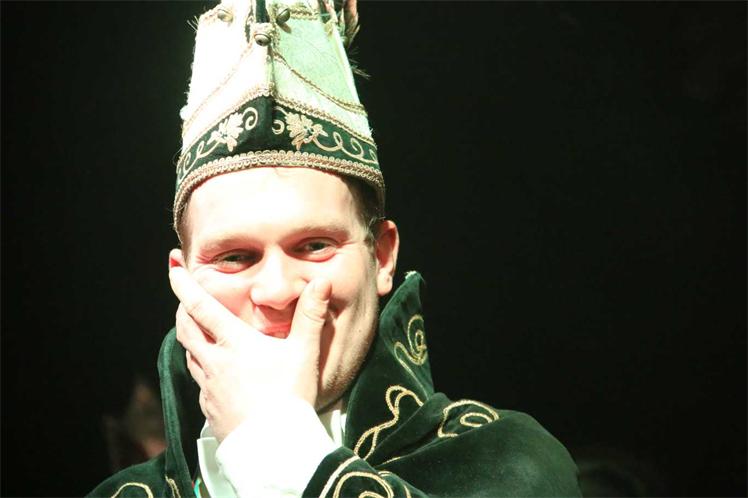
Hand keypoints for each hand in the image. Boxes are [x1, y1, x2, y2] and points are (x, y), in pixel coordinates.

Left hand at [168, 267, 330, 441]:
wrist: (275, 446)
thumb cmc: (290, 397)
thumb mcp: (304, 352)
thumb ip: (310, 315)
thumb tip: (321, 282)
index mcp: (234, 343)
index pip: (201, 307)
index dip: (184, 285)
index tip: (173, 267)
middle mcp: (214, 362)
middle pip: (185, 329)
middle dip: (182, 309)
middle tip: (184, 298)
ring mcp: (209, 387)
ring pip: (189, 355)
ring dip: (189, 338)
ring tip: (198, 332)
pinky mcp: (210, 409)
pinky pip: (199, 382)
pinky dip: (200, 368)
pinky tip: (213, 373)